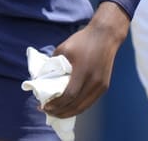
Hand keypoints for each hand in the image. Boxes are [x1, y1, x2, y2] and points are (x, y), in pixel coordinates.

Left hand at [41, 2, 129, 118]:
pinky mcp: (104, 86)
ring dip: (69, 113)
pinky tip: (69, 107)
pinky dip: (78, 107)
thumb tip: (42, 79)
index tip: (44, 106)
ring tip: (56, 112)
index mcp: (83, 72)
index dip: (56, 105)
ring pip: (84, 107)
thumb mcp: (63, 49)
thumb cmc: (82, 40)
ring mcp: (101, 86)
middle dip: (60, 112)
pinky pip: (90, 102)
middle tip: (48, 112)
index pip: (69, 96)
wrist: (105, 36)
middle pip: (76, 106)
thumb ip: (53, 65)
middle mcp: (94, 82)